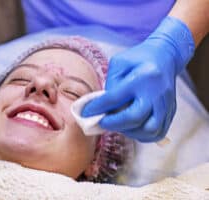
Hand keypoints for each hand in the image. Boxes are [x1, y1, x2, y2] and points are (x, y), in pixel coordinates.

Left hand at [82, 16, 194, 141]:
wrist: (166, 56)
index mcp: (142, 76)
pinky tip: (131, 128)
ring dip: (128, 131)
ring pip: (148, 129)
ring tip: (117, 125)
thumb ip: (111, 84)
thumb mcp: (119, 63)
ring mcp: (166, 104)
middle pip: (134, 117)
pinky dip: (141, 135)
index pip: (115, 97)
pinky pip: (157, 132)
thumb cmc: (138, 59)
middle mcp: (156, 92)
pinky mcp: (171, 111)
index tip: (85, 113)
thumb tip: (103, 108)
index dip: (97, 108)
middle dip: (113, 123)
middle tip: (101, 122)